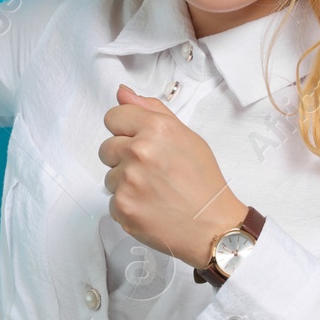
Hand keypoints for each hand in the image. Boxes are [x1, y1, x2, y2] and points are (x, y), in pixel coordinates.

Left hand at [98, 82, 246, 269]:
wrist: (213, 226)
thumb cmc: (203, 181)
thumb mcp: (186, 136)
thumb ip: (151, 110)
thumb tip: (121, 92)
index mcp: (155, 128)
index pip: (112, 117)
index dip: (126, 130)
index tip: (139, 142)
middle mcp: (138, 151)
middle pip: (106, 147)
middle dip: (123, 157)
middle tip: (151, 171)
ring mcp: (128, 181)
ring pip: (109, 176)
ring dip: (125, 183)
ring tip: (154, 191)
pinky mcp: (122, 207)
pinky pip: (112, 201)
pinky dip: (128, 205)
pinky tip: (150, 207)